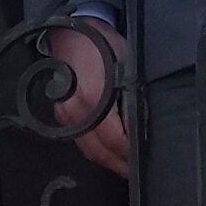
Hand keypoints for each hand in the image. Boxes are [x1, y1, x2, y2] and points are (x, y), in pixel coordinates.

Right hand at [39, 19, 138, 182]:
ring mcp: (66, 115)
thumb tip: (143, 123)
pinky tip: (109, 154)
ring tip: (125, 166)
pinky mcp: (61, 115)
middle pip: (101, 152)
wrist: (71, 33)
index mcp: (95, 99)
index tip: (144, 159)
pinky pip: (80, 140)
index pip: (116, 140)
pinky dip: (96, 151)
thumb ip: (132, 97)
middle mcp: (77, 111)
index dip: (131, 152)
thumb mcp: (127, 67)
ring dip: (108, 161)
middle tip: (136, 171)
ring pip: (89, 150)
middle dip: (120, 164)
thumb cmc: (102, 45)